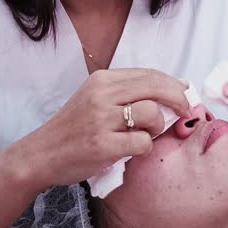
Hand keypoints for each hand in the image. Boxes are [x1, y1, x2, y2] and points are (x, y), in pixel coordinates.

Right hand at [14, 69, 191, 189]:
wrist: (41, 153)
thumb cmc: (75, 128)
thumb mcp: (96, 99)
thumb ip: (128, 93)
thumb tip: (175, 88)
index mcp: (102, 80)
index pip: (149, 74)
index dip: (174, 84)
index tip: (186, 94)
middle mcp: (102, 95)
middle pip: (156, 87)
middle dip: (178, 99)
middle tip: (185, 111)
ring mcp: (101, 119)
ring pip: (152, 114)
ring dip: (157, 127)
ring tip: (145, 135)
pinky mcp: (103, 145)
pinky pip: (142, 143)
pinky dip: (144, 148)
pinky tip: (132, 150)